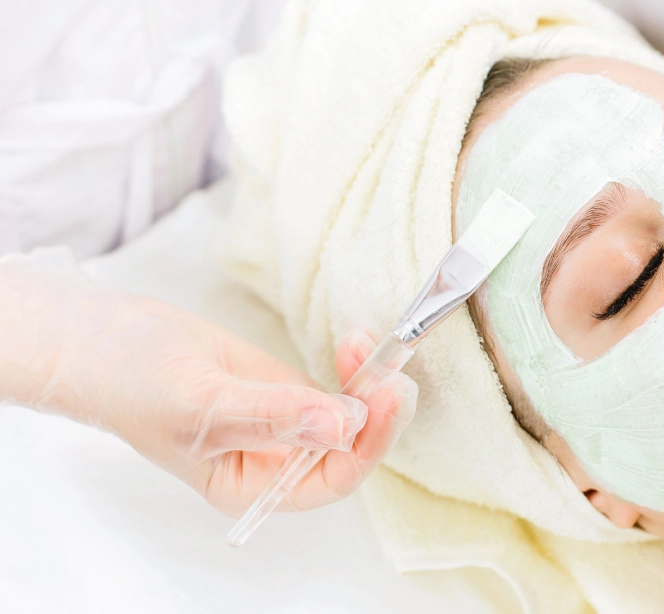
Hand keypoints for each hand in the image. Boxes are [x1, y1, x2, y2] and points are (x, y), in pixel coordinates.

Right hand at [0, 252, 416, 516]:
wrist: (106, 339)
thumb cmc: (135, 382)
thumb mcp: (204, 402)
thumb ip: (273, 415)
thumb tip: (338, 426)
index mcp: (253, 487)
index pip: (328, 481)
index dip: (363, 446)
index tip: (381, 402)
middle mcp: (276, 463)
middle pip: (349, 450)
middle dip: (377, 413)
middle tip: (395, 374)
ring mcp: (286, 424)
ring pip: (350, 415)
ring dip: (370, 383)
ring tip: (373, 346)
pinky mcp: (288, 389)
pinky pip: (337, 385)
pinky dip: (354, 364)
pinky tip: (358, 340)